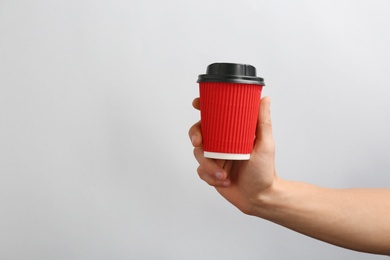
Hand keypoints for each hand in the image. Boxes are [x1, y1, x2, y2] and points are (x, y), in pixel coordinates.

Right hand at [189, 96, 277, 214]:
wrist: (259, 197)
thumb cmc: (264, 171)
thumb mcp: (265, 144)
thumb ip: (263, 122)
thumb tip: (264, 99)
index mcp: (232, 133)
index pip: (215, 116)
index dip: (203, 107)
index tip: (197, 104)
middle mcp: (221, 143)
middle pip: (199, 132)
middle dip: (195, 135)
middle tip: (198, 143)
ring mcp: (215, 157)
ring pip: (198, 154)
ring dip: (208, 165)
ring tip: (223, 174)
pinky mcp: (210, 171)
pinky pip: (201, 170)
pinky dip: (210, 176)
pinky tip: (223, 181)